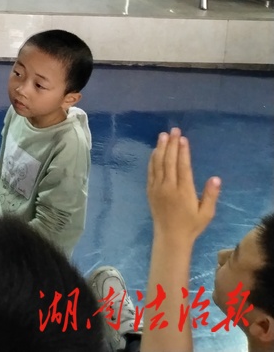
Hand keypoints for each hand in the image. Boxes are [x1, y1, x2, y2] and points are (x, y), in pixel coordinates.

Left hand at [147, 128, 219, 242]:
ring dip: (160, 148)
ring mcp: (157, 187)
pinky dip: (152, 159)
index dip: (182, 152)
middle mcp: (168, 187)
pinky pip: (150, 171)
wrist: (170, 236)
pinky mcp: (150, 190)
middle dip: (171, 144)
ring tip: (163, 135)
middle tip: (173, 130)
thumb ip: (210, 195)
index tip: (183, 139)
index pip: (182, 167)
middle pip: (169, 161)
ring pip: (158, 164)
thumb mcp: (206, 213)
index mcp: (183, 191)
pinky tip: (154, 150)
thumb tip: (215, 178)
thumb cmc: (191, 225)